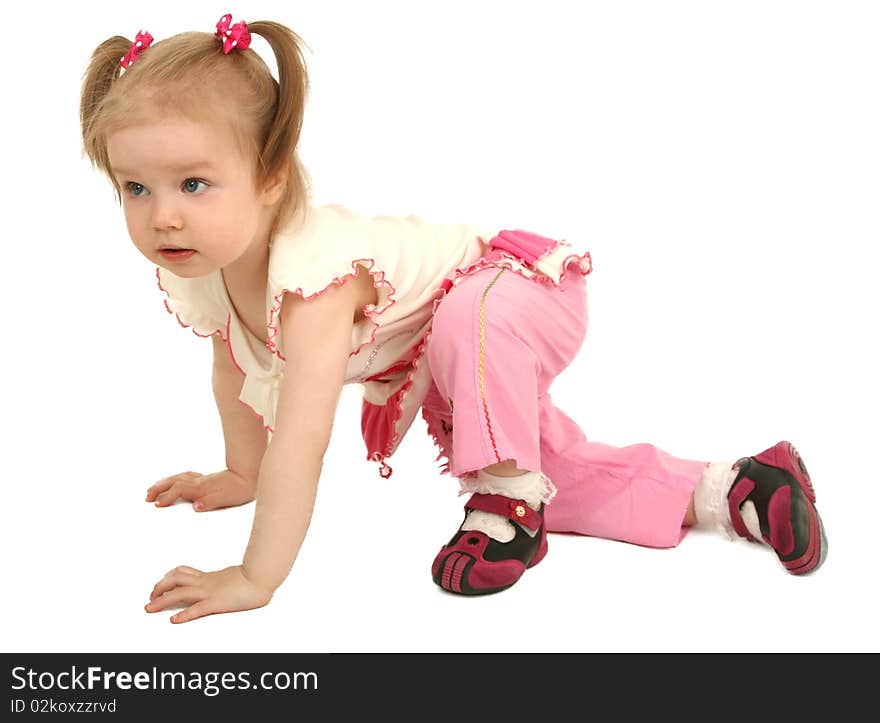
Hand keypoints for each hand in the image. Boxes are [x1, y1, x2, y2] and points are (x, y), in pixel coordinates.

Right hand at [145, 469, 255, 510]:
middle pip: (174, 481)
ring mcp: (203, 479)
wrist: (251, 475)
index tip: (156, 504)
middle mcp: (200, 482)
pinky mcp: (207, 478)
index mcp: (202, 488)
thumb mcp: (227, 499)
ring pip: (178, 477)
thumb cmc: (241, 489)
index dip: (167, 496)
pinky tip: (175, 481)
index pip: (179, 490)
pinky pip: (186, 476)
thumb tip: (196, 506)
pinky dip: (176, 478)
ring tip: (153, 488)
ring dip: (164, 482)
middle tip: (146, 496)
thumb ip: (211, 502)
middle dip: (158, 488)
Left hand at [145, 565, 273, 622]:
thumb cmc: (257, 575)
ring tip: (150, 607)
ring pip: (180, 593)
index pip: (183, 572)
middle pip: (175, 580)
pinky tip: (174, 620)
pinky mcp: (217, 603)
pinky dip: (184, 615)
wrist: (264, 575)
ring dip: (162, 600)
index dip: (168, 577)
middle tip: (150, 596)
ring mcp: (211, 592)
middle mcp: (207, 583)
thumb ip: (228, 578)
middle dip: (159, 588)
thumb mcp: (238, 575)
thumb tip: (228, 580)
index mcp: (211, 577)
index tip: (161, 582)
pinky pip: (196, 609)